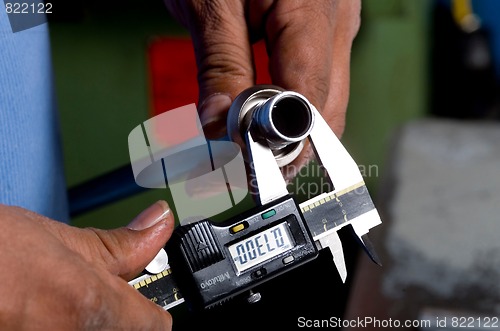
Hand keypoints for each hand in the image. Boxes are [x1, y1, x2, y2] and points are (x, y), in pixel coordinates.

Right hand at [0, 201, 173, 329]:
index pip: (155, 328)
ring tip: (52, 305)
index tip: (141, 301)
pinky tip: (35, 318)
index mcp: (89, 308)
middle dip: (112, 318)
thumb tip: (159, 224)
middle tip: (83, 297)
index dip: (150, 312)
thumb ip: (118, 243)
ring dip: (81, 324)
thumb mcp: (55, 239)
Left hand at [165, 0, 360, 179]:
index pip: (307, 97)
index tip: (253, 172)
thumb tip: (219, 129)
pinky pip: (321, 78)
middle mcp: (339, 20)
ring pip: (329, 97)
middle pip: (328, 107)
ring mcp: (339, 23)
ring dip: (296, 130)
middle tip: (253, 171)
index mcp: (313, 10)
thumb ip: (220, 65)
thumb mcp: (210, 0)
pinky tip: (270, 116)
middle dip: (293, 147)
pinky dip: (296, 105)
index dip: (282, 143)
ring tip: (257, 150)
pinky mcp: (328, 26)